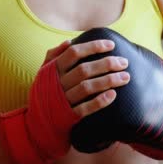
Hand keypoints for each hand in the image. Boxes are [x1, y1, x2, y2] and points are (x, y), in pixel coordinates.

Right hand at [0, 38, 128, 163]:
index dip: (94, 47)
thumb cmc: (44, 91)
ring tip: (126, 77)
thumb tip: (69, 41)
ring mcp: (63, 100)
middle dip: (107, 64)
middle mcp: (58, 83)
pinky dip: (99, 102)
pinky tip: (113, 95)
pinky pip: (85, 108)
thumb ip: (53, 54)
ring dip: (108, 81)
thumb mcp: (43, 71)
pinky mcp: (68, 116)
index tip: (112, 45)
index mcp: (53, 69)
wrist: (36, 122)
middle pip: (84, 69)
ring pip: (87, 88)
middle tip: (124, 62)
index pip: (74, 52)